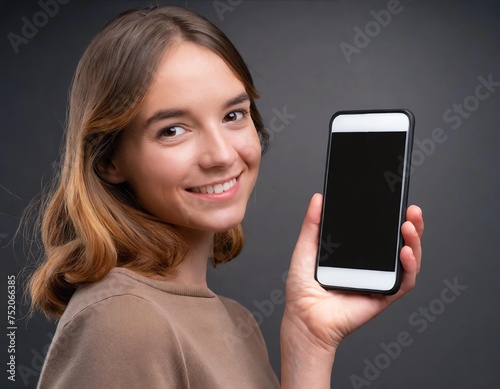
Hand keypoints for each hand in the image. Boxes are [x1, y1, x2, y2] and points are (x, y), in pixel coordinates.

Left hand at [282, 193, 423, 352]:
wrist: (304, 316)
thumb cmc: (303, 289)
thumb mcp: (306, 248)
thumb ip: (313, 224)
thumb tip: (318, 198)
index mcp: (356, 253)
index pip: (380, 231)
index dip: (392, 217)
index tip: (396, 201)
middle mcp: (372, 265)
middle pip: (400, 242)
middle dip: (411, 225)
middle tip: (411, 210)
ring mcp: (380, 280)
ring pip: (408, 260)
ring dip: (414, 241)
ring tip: (409, 226)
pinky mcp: (384, 296)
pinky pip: (404, 282)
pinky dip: (410, 267)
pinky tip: (405, 252)